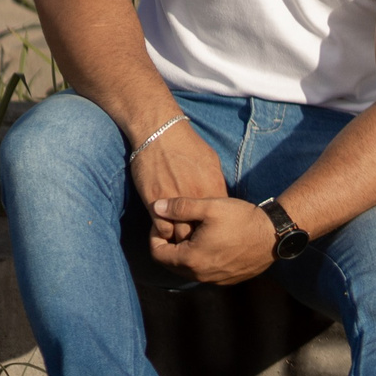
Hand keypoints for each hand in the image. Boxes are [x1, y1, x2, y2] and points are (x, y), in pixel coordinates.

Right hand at [131, 123, 227, 241]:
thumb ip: (216, 184)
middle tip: (197, 241)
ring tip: (181, 240)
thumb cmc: (188, 145)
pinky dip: (164, 233)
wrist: (160, 133)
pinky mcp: (154, 202)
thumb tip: (222, 201)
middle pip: (202, 232)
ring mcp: (174, 202)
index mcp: (212, 188)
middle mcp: (195, 198)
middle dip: (200, 238)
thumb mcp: (211, 163)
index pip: (220, 220)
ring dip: (181, 239)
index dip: (217, 229)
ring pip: (181, 235)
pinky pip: (161, 229)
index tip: (213, 232)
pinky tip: (165, 229)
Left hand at [146, 196, 275, 285]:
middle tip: (177, 227)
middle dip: (169, 245)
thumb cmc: (242, 219)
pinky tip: (212, 243)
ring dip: (185, 254)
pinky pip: (204, 273)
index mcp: (191, 259)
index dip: (155, 236)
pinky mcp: (228, 280)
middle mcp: (200, 275)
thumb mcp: (210, 207)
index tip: (164, 222)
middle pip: (170, 264)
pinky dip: (201, 260)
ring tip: (196, 234)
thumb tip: (156, 206)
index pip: (157, 253)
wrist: (274, 235)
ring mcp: (215, 280)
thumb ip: (180, 207)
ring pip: (188, 270)